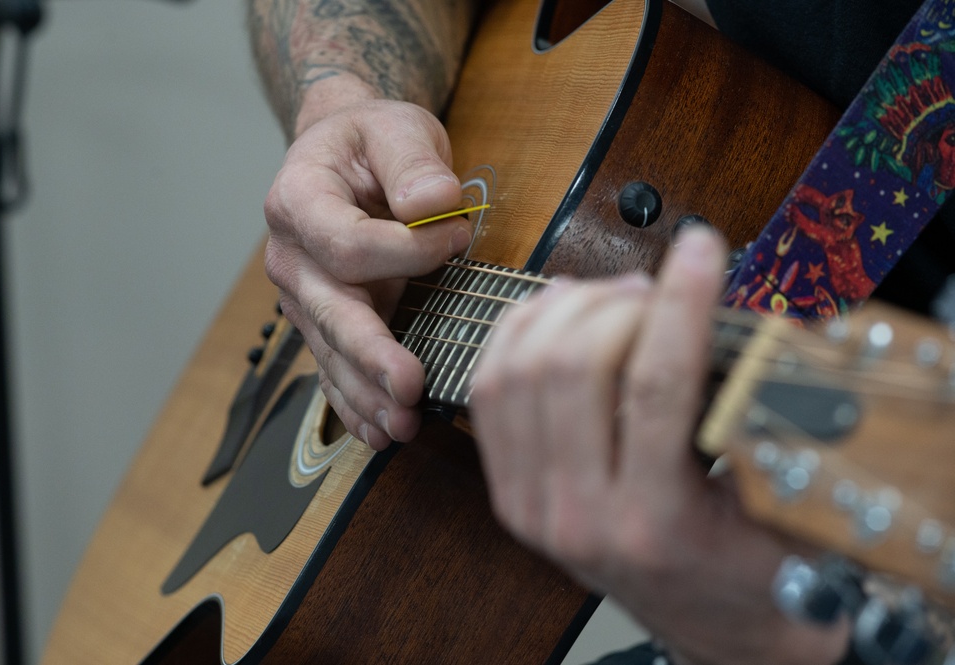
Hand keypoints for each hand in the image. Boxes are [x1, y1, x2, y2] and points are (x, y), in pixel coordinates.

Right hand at [264, 99, 471, 449]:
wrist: (342, 154)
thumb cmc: (370, 141)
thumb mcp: (396, 127)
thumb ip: (412, 161)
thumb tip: (434, 205)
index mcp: (300, 201)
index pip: (347, 243)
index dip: (406, 250)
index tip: (456, 239)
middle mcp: (291, 256)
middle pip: (330, 312)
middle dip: (372, 353)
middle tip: (409, 387)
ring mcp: (303, 296)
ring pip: (330, 351)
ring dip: (366, 393)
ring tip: (401, 425)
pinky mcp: (322, 321)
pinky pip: (333, 367)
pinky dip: (355, 402)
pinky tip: (378, 431)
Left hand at [470, 229, 848, 664]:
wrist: (717, 626)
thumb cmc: (754, 565)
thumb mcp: (777, 498)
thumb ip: (750, 413)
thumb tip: (722, 312)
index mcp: (658, 523)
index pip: (656, 385)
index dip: (679, 302)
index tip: (699, 248)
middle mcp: (581, 518)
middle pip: (571, 368)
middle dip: (615, 302)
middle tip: (656, 285)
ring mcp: (534, 508)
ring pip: (518, 372)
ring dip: (563, 311)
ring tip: (613, 293)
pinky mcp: (510, 497)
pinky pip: (489, 395)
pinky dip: (515, 337)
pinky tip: (553, 312)